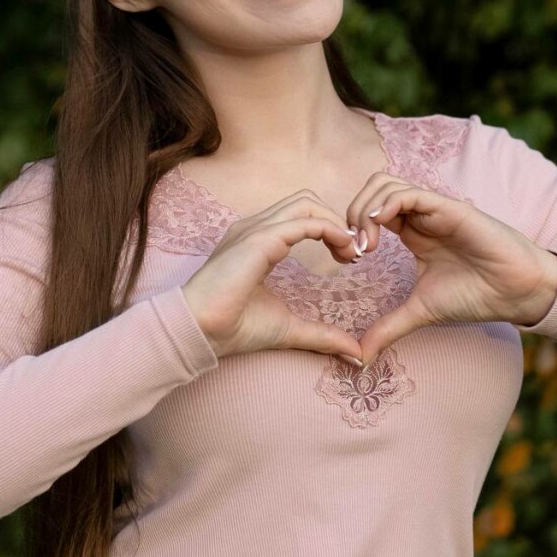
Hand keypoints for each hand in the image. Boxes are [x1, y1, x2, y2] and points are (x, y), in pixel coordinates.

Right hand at [181, 191, 365, 363]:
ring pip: (307, 204)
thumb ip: (322, 335)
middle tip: (354, 252)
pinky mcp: (259, 239)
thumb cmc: (234, 327)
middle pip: (307, 202)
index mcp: (259, 241)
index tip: (348, 258)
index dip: (330, 230)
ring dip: (336, 222)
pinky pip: (303, 222)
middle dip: (337, 220)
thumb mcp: (290, 329)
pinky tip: (343, 249)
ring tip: (351, 251)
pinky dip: (329, 229)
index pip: (302, 217)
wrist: (201, 331)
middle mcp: (257, 228)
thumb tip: (356, 354)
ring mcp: (256, 229)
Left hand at [345, 174, 556, 364]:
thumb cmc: (475, 295)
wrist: (515, 292)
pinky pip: (409, 193)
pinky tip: (380, 231)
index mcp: (411, 232)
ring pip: (385, 184)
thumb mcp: (420, 311)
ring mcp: (432, 208)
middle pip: (371, 190)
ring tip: (367, 245)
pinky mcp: (448, 208)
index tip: (349, 260)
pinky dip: (386, 205)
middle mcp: (419, 215)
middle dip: (352, 214)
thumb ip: (388, 327)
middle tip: (354, 250)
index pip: (369, 212)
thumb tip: (360, 357)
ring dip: (365, 209)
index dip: (351, 229)